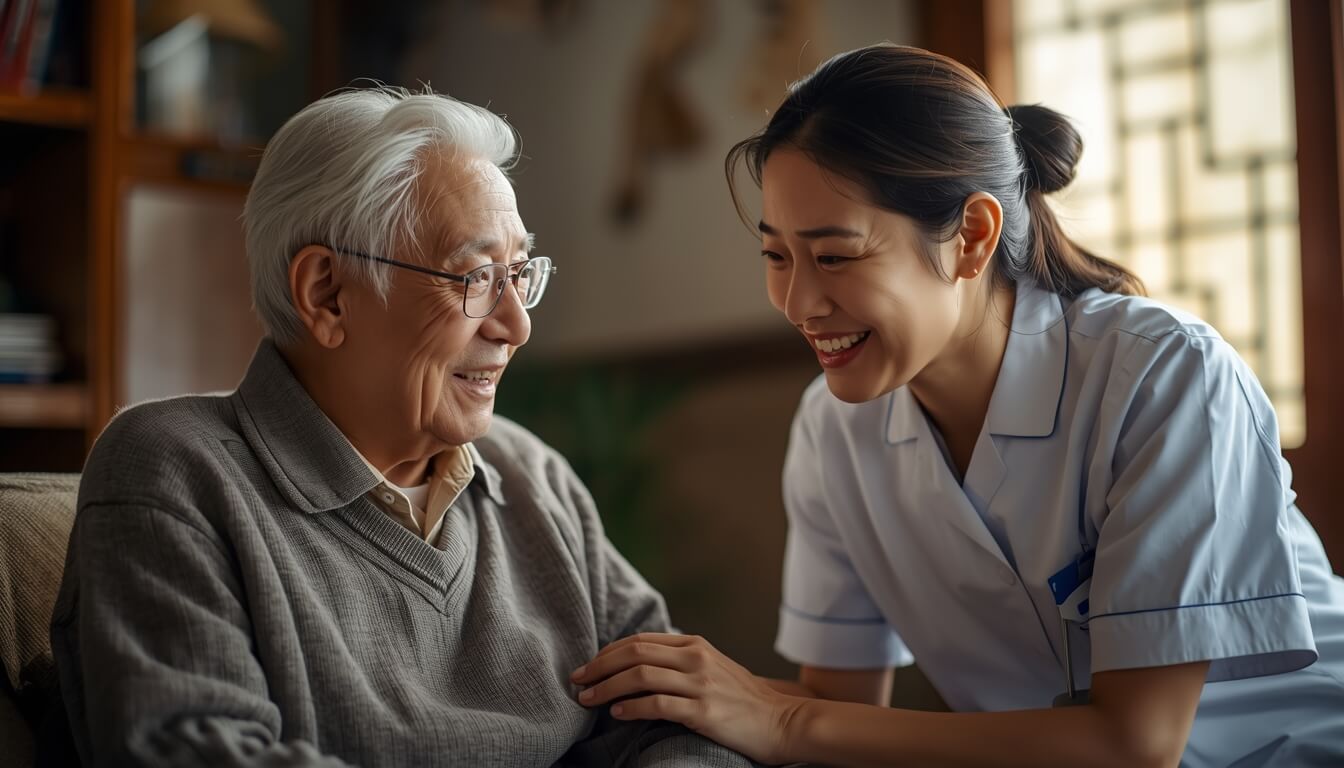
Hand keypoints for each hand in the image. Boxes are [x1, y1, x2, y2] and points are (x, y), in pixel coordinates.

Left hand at [572, 633, 803, 764]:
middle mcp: (696, 658)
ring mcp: (700, 684)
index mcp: (695, 645)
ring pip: (640, 676)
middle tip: (576, 680)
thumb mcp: (712, 667)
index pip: (640, 640)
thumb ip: (681, 661)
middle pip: (634, 653)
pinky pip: (657, 705)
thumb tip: (639, 663)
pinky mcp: (704, 712)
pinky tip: (616, 714)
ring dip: (606, 687)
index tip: (587, 666)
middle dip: (599, 666)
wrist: (783, 722)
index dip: (607, 652)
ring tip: (587, 699)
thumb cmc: (744, 700)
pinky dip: (631, 708)